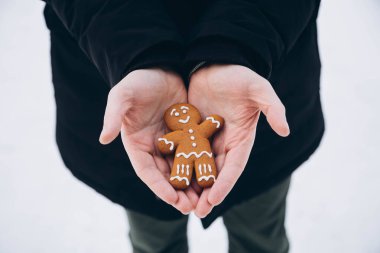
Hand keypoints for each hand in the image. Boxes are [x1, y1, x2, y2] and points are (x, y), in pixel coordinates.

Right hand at [99, 69, 197, 213]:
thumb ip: (113, 116)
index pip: (147, 171)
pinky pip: (195, 153)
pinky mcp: (187, 134)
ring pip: (182, 169)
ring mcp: (171, 142)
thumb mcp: (123, 95)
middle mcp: (154, 147)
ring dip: (192, 185)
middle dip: (178, 193)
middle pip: (166, 176)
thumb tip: (103, 138)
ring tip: (205, 200)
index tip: (174, 201)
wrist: (159, 66)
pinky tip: (214, 177)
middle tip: (192, 207)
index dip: (159, 187)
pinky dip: (202, 167)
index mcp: (137, 143)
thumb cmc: (138, 81)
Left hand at [188, 64, 289, 217]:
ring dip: (192, 186)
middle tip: (197, 212)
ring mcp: (206, 138)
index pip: (234, 165)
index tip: (213, 200)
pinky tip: (168, 179)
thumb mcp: (258, 88)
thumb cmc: (239, 74)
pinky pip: (183, 151)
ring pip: (198, 166)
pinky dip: (178, 166)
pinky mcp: (191, 131)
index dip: (224, 183)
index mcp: (241, 137)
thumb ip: (273, 107)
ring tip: (181, 203)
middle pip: (216, 172)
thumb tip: (286, 131)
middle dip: (207, 193)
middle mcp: (224, 142)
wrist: (216, 61)